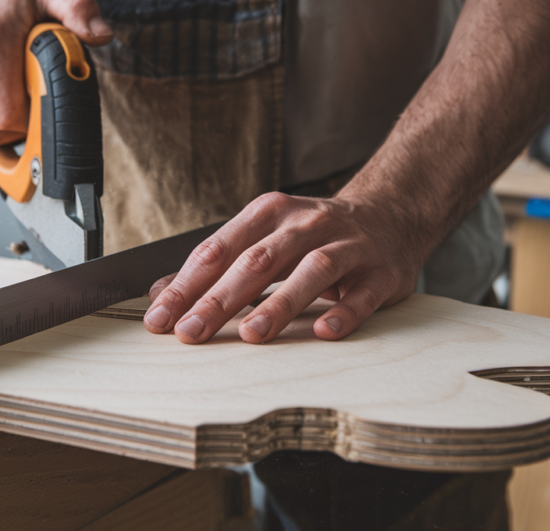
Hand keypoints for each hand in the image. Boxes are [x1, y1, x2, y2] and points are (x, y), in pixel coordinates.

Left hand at [142, 192, 425, 343]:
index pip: (219, 250)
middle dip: (220, 298)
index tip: (160, 318)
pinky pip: (362, 294)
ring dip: (280, 304)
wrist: (389, 214)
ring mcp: (347, 246)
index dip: (186, 285)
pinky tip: (325, 331)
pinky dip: (344, 312)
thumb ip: (215, 266)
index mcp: (269, 214)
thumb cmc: (312, 235)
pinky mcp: (380, 272)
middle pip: (257, 261)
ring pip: (310, 271)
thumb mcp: (262, 238)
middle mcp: (306, 224)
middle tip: (191, 332)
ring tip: (252, 334)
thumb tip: (160, 295)